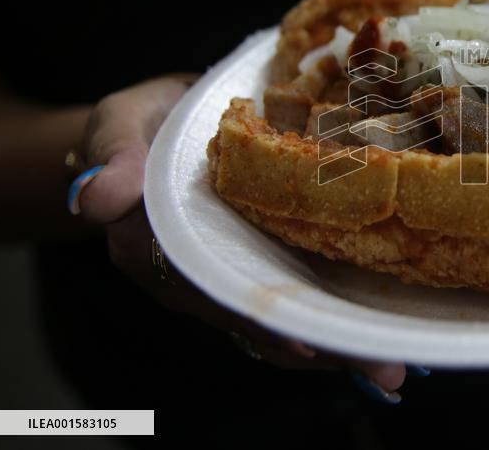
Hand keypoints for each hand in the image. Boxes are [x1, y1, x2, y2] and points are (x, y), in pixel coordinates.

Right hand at [76, 76, 405, 398]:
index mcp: (159, 252)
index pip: (211, 294)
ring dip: (339, 342)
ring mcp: (239, 272)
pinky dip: (339, 312)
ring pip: (287, 317)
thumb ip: (112, 154)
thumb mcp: (119, 124)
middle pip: (261, 321)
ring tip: (394, 364)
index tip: (302, 341)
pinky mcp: (269, 258)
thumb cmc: (141, 122)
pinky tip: (383, 328)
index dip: (256, 318)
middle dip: (320, 347)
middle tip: (383, 369)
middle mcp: (203, 276)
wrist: (167, 118)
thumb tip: (94, 199)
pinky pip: (302, 292)